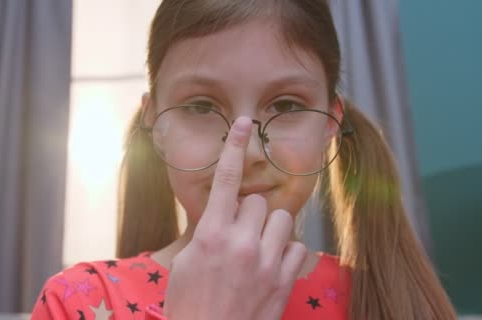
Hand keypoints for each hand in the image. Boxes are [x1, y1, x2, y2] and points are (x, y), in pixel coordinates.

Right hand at [163, 117, 306, 319]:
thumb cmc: (190, 304)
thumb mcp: (186, 264)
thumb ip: (207, 234)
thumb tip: (223, 217)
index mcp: (211, 235)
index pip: (226, 180)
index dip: (235, 147)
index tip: (243, 123)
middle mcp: (241, 244)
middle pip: (257, 201)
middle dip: (247, 212)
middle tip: (237, 234)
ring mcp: (266, 262)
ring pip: (280, 219)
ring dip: (268, 228)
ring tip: (256, 247)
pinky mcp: (284, 280)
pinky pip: (296, 246)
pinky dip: (284, 250)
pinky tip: (271, 263)